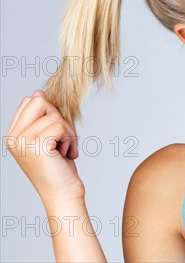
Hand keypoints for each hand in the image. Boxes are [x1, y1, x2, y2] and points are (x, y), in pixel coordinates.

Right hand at [3, 90, 83, 205]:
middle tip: (62, 140)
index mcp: (12, 135)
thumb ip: (42, 116)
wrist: (63, 194)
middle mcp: (13, 138)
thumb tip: (37, 92)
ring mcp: (23, 142)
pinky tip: (67, 154)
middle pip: (40, 101)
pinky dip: (71, 138)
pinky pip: (61, 125)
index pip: (30, 101)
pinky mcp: (37, 146)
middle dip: (59, 118)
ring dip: (68, 132)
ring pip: (54, 115)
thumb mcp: (49, 137)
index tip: (55, 134)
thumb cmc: (58, 167)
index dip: (50, 112)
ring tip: (64, 150)